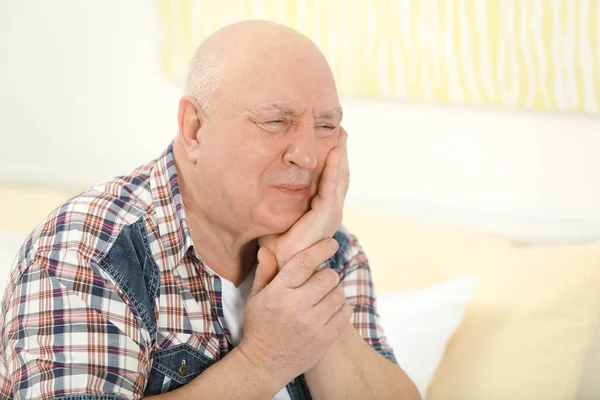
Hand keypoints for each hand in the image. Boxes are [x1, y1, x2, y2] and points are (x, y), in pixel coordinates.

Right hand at [238, 240, 352, 384]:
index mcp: (278, 292)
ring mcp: (313, 323)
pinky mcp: (325, 338)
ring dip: (333, 293)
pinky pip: (345, 312)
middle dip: (326, 276)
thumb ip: (265, 272)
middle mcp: (296, 306)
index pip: (305, 262)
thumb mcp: (255, 297)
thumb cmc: (260, 326)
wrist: (264, 364)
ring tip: (322, 299)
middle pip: (328, 276)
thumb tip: (267, 249)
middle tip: (319, 282)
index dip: (322, 248)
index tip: (332, 243)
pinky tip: (328, 312)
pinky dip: (340, 309)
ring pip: (339, 294)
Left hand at [259, 127, 349, 267]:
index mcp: (321, 214)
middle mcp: (330, 214)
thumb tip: (262, 190)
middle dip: (340, 154)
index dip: (332, 162)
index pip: (330, 183)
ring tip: (341, 135)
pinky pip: (331, 188)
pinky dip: (334, 169)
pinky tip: (334, 153)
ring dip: (340, 157)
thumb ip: (275, 205)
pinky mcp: (324, 218)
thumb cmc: (275, 249)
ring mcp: (329, 216)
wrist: (280, 271)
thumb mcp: (274, 220)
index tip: (332, 141)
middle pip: (339, 178)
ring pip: (338, 180)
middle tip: (342, 131)